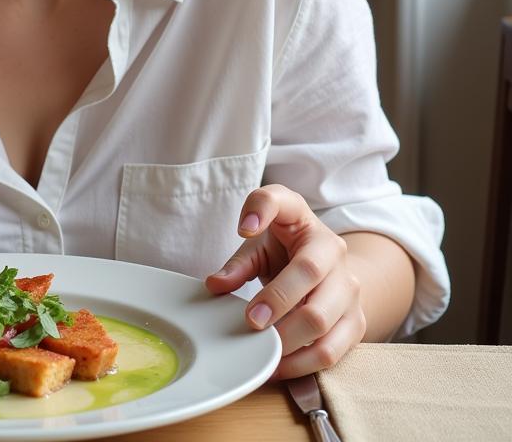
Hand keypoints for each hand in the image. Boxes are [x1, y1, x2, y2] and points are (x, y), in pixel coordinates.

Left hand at [204, 184, 365, 378]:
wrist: (330, 269)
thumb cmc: (288, 251)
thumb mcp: (261, 246)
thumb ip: (238, 263)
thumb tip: (215, 285)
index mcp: (306, 223)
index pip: (284, 204)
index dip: (262, 211)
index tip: (242, 228)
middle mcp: (335, 252)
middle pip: (310, 275)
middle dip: (277, 301)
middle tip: (249, 321)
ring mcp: (350, 290)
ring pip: (323, 320)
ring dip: (288, 341)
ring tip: (260, 351)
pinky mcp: (356, 323)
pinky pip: (333, 351)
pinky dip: (303, 365)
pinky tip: (277, 367)